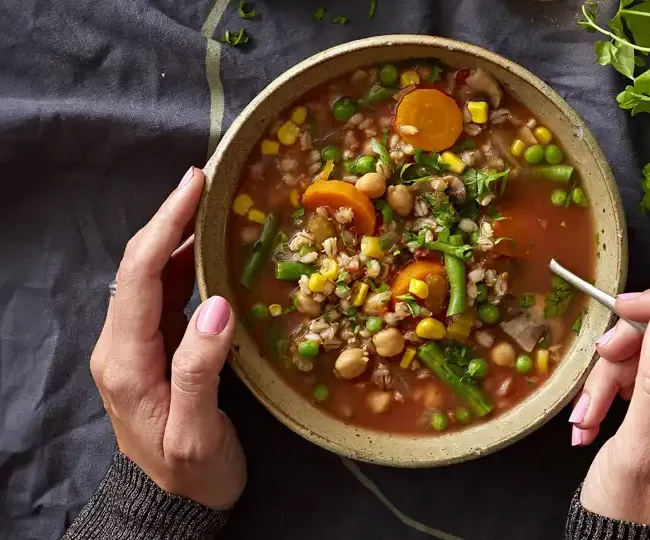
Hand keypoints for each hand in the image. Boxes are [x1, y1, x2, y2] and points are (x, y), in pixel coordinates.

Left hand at [90, 167, 245, 509]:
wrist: (175, 504)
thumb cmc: (191, 472)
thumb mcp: (197, 432)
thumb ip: (200, 369)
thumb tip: (218, 304)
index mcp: (125, 360)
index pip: (140, 275)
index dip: (165, 224)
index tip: (194, 186)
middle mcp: (122, 344)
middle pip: (140, 265)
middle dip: (169, 217)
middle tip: (205, 178)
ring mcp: (136, 345)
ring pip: (153, 275)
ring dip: (178, 235)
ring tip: (212, 202)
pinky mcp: (156, 349)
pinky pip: (167, 294)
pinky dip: (188, 263)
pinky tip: (212, 248)